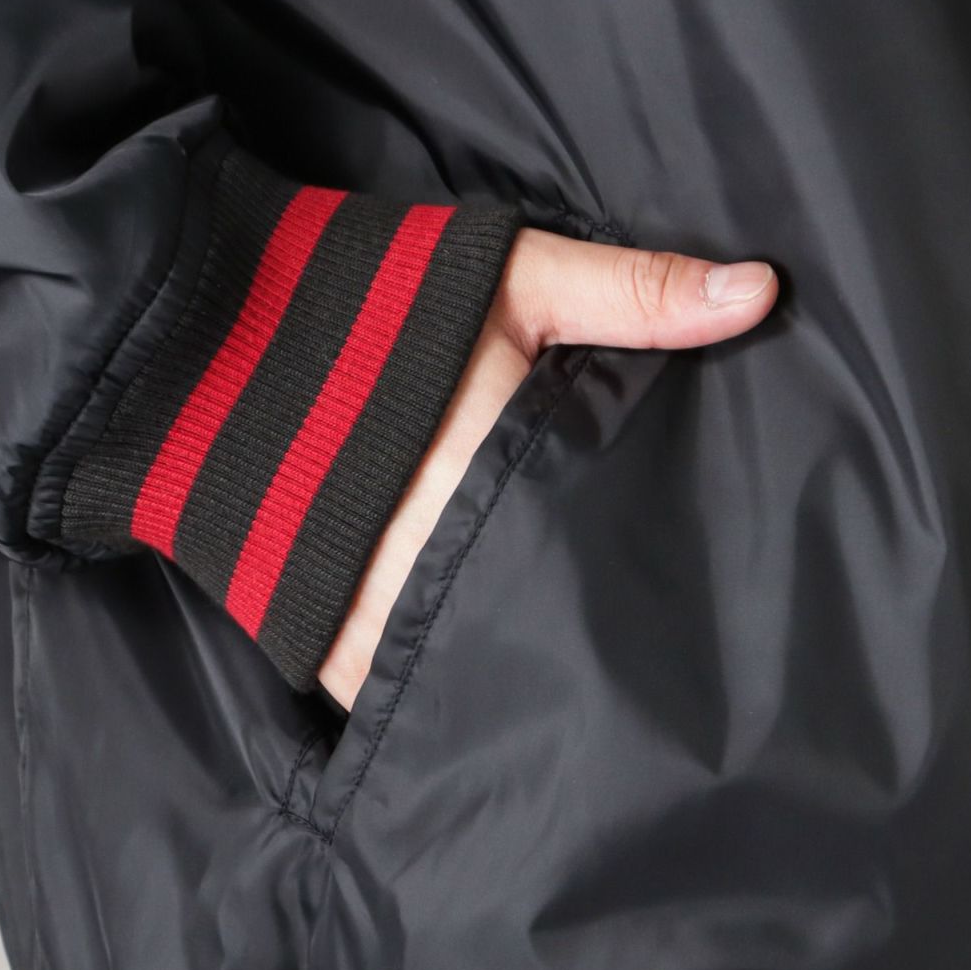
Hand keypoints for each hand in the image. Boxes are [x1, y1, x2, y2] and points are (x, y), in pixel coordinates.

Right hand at [317, 227, 778, 711]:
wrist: (208, 335)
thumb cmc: (373, 305)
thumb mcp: (514, 277)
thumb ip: (633, 292)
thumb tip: (762, 294)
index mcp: (496, 483)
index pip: (589, 563)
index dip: (628, 586)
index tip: (661, 601)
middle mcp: (432, 567)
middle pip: (530, 634)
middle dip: (568, 635)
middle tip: (609, 643)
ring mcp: (364, 614)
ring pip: (461, 676)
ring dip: (494, 667)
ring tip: (536, 666)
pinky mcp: (311, 635)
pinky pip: (381, 692)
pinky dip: (415, 682)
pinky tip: (450, 670)